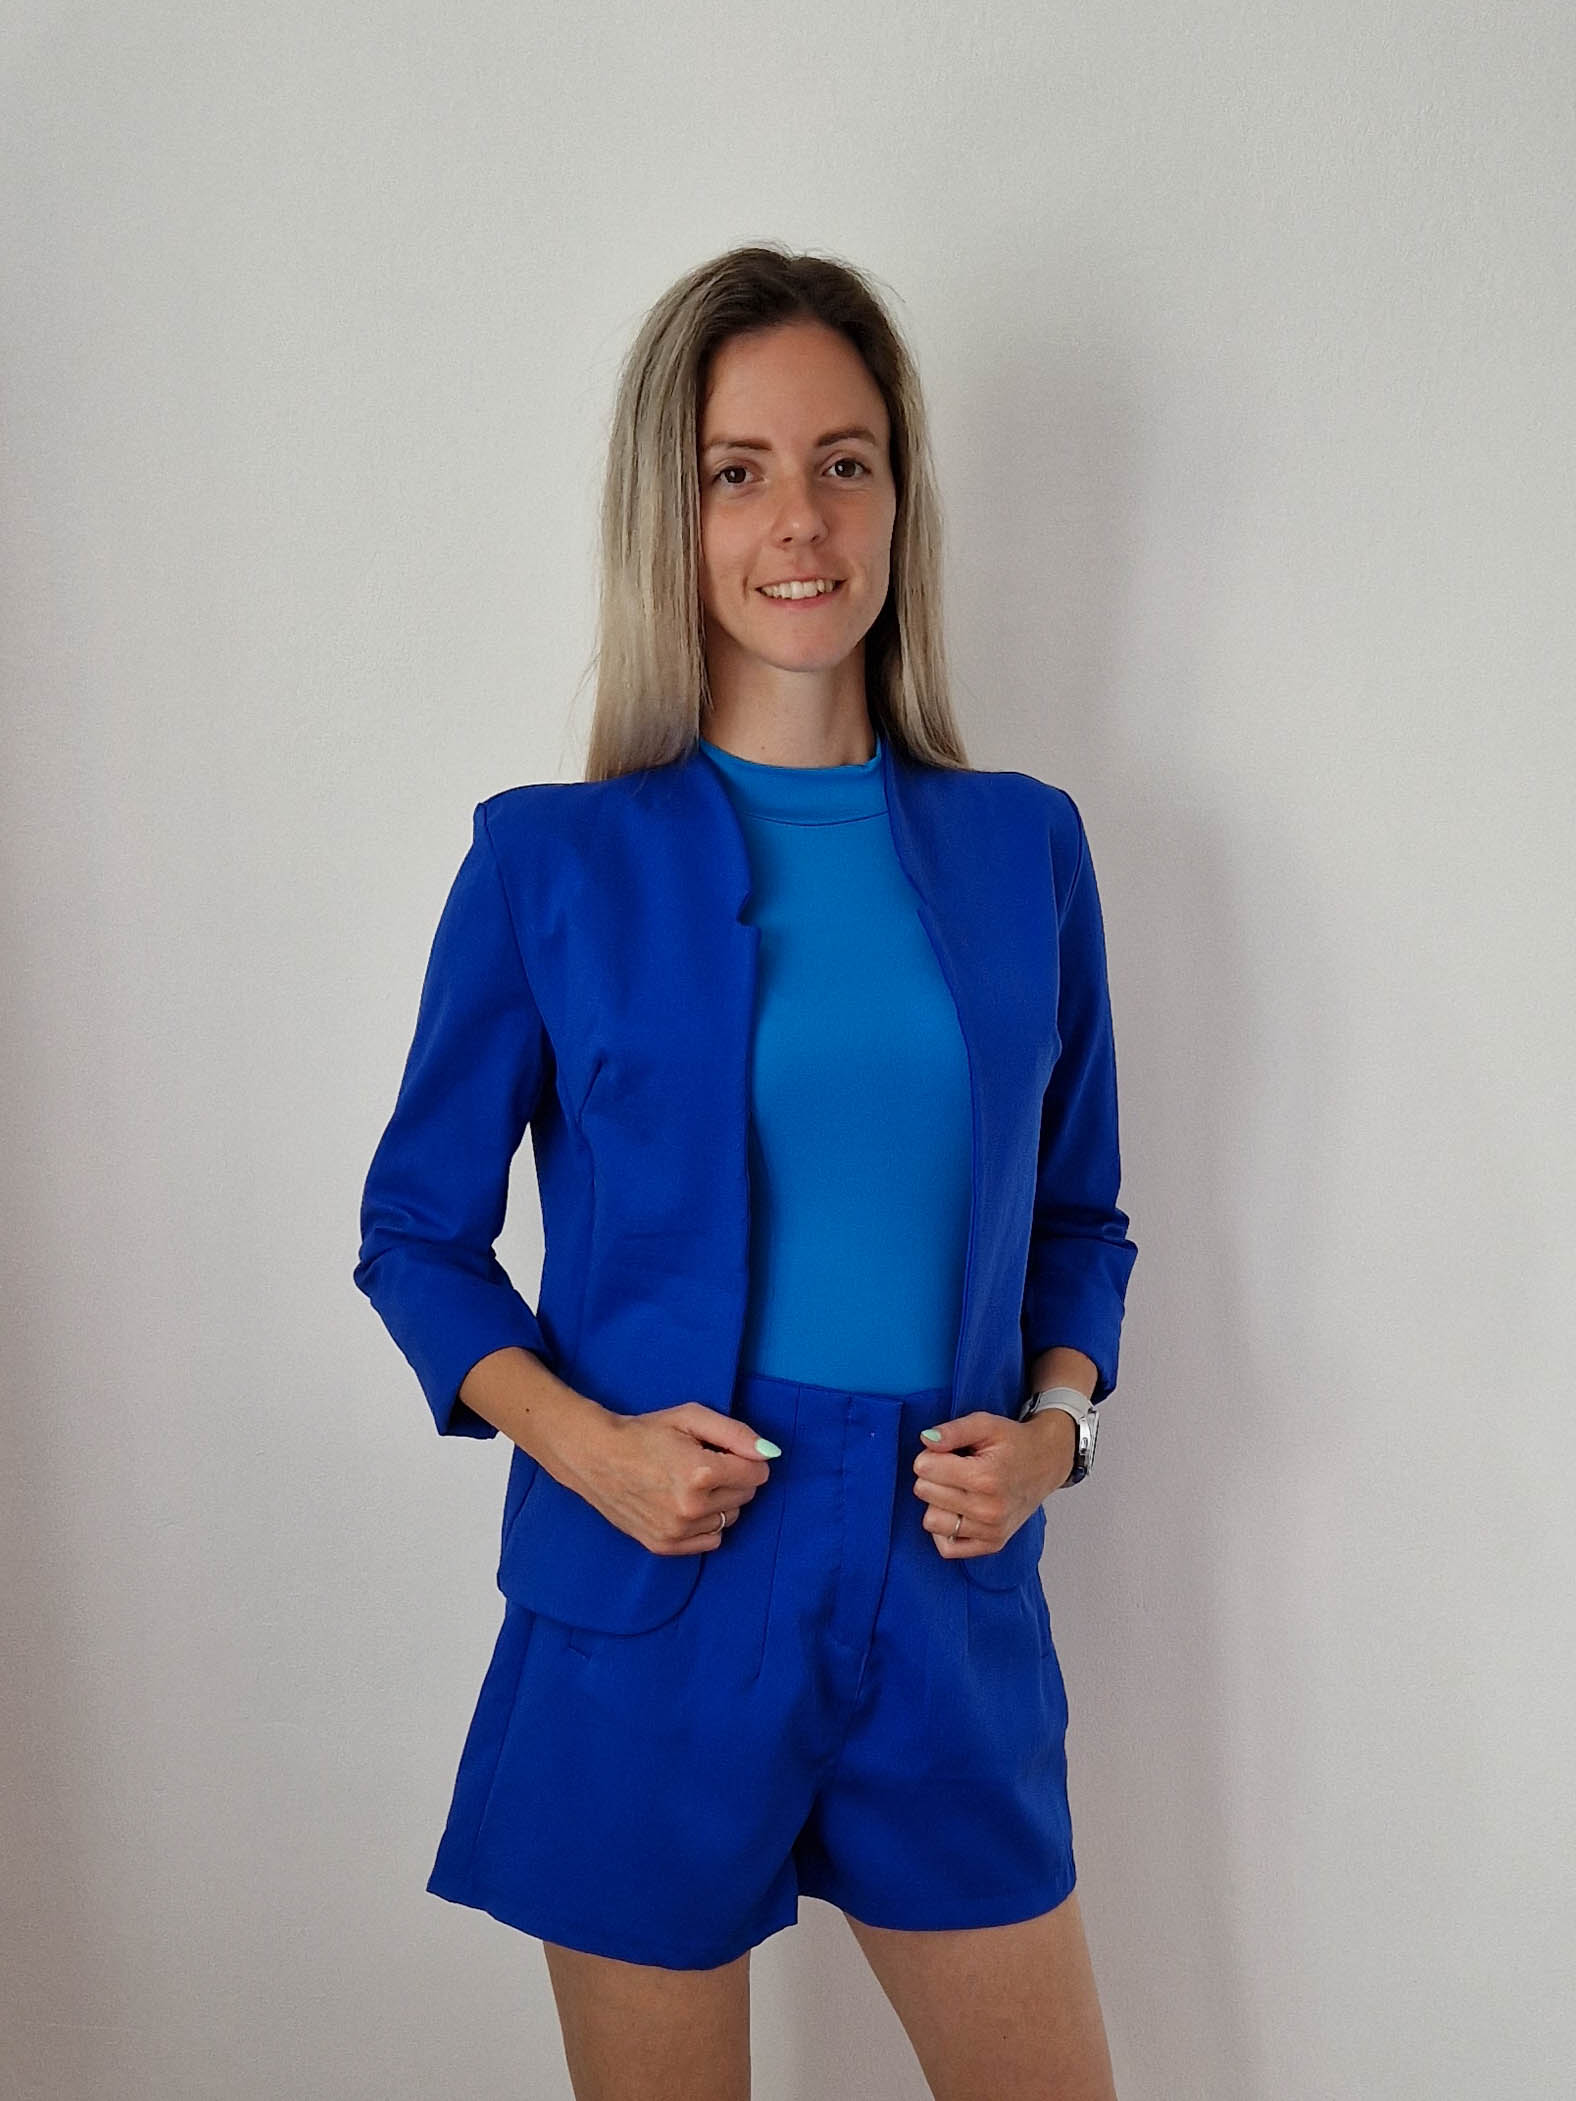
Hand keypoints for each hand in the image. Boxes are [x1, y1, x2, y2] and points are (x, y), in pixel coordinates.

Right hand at [575, 1404, 776, 1555]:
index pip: (758, 1474)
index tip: (724, 1452)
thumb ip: (736, 1433)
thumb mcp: (692, 1417)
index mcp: (701, 1473)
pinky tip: (685, 1505)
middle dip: (734, 1479)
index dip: (746, 1459)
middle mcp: (692, 1508)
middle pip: (746, 1497)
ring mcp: (677, 1531)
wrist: (597, 1457)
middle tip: (704, 1464)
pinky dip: (705, 1524)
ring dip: (720, 1502)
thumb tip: (770, 1453)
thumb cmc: (646, 1432)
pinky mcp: (665, 1546)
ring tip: (690, 1484)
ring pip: (729, 1519)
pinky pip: (711, 1540)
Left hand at [911, 1408, 1077, 1559]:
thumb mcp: (985, 1424)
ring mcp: (991, 1531)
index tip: (949, 1452)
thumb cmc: (1013, 1443)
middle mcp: (989, 1510)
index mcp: (986, 1477)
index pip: (924, 1468)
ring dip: (937, 1503)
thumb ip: (953, 1430)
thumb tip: (926, 1439)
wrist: (1046, 1463)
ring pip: (931, 1521)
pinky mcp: (992, 1544)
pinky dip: (945, 1530)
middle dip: (933, 1476)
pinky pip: (947, 1547)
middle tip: (956, 1468)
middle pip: (924, 1492)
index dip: (930, 1454)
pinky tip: (958, 1511)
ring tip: (958, 1489)